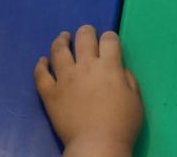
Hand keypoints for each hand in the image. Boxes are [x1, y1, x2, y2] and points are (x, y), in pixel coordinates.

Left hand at [34, 26, 143, 156]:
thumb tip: (118, 67)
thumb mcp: (135, 100)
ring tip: (63, 37)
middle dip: (86, 31)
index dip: (110, 37)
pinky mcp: (50, 92)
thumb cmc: (121, 124)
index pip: (109, 40)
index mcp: (108, 67)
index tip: (109, 41)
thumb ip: (128, 78)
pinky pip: (41, 74)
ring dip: (61, 40)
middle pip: (84, 38)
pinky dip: (41, 65)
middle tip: (86, 32)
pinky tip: (43, 60)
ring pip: (59, 50)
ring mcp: (65, 78)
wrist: (97, 145)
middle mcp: (85, 66)